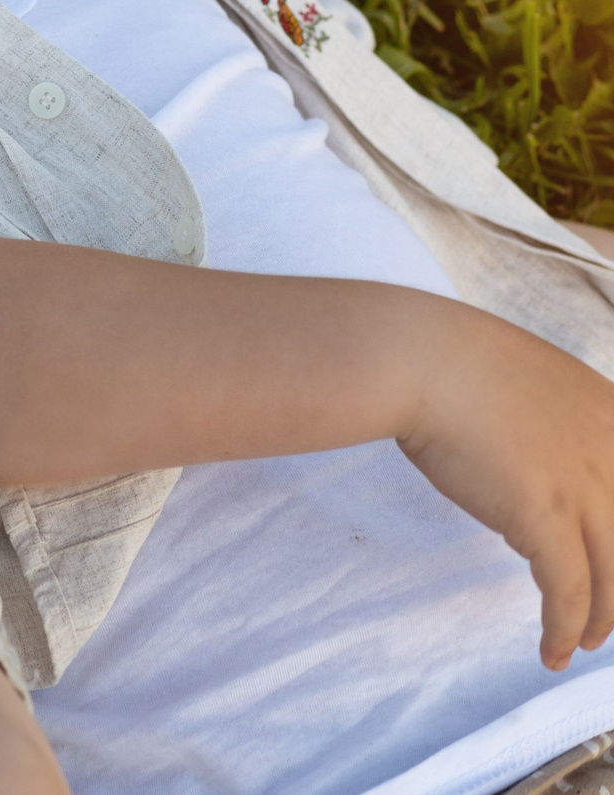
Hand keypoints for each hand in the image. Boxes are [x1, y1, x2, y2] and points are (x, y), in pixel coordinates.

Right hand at [397, 306, 613, 669]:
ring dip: (601, 618)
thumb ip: (547, 416)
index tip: (607, 559)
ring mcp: (585, 485)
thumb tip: (532, 458)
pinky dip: (565, 628)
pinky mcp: (547, 517)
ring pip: (612, 574)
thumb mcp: (520, 377)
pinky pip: (569, 591)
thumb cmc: (447, 357)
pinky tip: (553, 652)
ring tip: (584, 643)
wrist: (416, 358)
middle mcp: (612, 451)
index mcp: (610, 411)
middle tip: (606, 615)